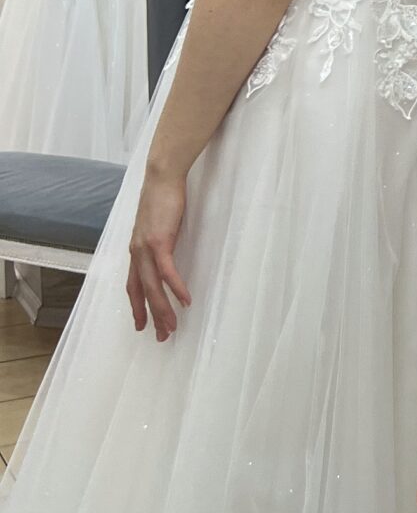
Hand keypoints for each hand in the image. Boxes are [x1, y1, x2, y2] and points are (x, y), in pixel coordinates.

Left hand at [127, 163, 191, 339]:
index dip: (137, 307)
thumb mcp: (157, 224)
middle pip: (142, 293)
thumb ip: (158, 240)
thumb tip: (165, 252)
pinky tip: (185, 300)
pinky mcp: (159, 242)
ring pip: (153, 288)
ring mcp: (146, 249)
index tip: (142, 325)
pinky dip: (176, 288)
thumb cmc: (162, 197)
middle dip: (151, 317)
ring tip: (173, 326)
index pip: (134, 286)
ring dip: (163, 309)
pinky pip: (168, 272)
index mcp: (136, 250)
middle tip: (162, 336)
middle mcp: (137, 253)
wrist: (161, 177)